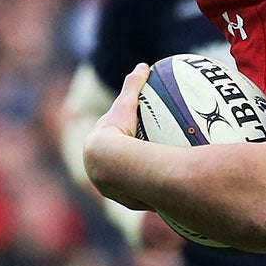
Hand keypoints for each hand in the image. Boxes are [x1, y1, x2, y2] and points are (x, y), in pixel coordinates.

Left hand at [83, 65, 148, 206]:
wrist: (112, 165)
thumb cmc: (119, 132)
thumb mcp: (127, 105)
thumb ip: (134, 85)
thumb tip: (144, 65)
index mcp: (97, 148)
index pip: (106, 139)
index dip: (117, 135)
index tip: (128, 133)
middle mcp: (100, 170)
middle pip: (115, 164)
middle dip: (125, 164)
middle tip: (143, 159)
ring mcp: (113, 187)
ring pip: (125, 184)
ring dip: (137, 185)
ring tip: (157, 183)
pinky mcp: (126, 200)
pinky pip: (142, 197)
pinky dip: (152, 195)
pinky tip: (168, 194)